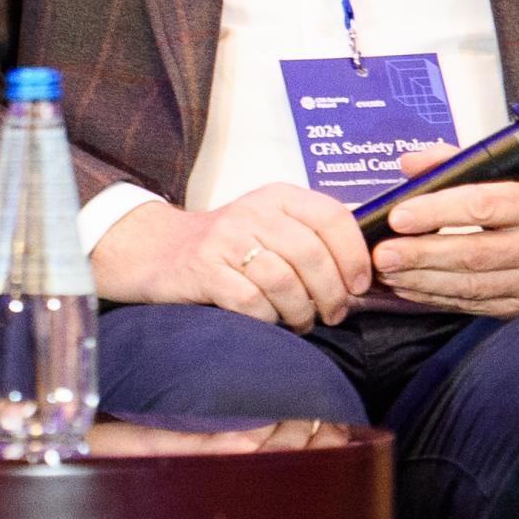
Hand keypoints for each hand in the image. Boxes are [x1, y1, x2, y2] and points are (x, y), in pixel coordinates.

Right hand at [91, 182, 374, 328]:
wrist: (155, 250)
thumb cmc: (225, 246)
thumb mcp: (269, 224)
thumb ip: (311, 237)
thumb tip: (363, 275)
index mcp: (277, 196)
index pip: (333, 217)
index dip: (354, 256)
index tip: (359, 286)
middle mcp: (253, 211)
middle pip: (312, 255)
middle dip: (331, 294)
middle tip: (333, 314)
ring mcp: (225, 240)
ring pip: (285, 282)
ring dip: (301, 312)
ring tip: (301, 322)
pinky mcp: (204, 270)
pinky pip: (252, 302)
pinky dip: (268, 319)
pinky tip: (270, 322)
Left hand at [367, 146, 518, 316]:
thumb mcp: (513, 173)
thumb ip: (458, 164)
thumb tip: (411, 164)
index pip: (485, 207)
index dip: (438, 212)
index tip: (399, 215)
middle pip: (474, 254)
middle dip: (420, 255)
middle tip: (381, 253)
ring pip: (470, 286)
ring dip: (419, 280)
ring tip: (384, 272)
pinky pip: (471, 305)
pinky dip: (432, 297)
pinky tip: (405, 288)